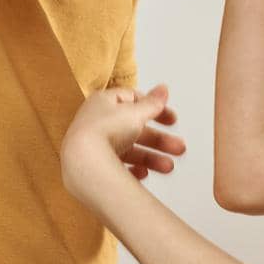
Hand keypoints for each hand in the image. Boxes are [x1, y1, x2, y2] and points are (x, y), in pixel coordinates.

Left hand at [61, 85, 185, 206]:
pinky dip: (132, 171)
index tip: (172, 120)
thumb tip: (164, 88)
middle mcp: (97, 123)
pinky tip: (143, 174)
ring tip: (169, 167)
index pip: (133, 101)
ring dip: (151, 158)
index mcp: (103, 103)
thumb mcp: (135, 113)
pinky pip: (117, 168)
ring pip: (129, 151)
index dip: (155, 109)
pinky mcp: (93, 166)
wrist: (83, 164)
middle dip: (159, 140)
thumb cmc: (104, 131)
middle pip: (134, 130)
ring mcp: (94, 146)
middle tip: (180, 148)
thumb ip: (152, 103)